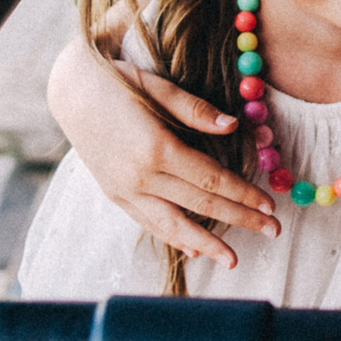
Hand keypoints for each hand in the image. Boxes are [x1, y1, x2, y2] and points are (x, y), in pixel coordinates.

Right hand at [48, 36, 283, 269]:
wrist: (68, 90)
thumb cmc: (117, 80)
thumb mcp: (158, 85)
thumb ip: (195, 111)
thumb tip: (233, 126)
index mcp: (156, 147)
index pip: (212, 179)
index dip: (243, 194)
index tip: (270, 206)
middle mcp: (141, 176)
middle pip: (200, 205)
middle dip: (239, 219)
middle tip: (272, 232)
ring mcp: (124, 190)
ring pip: (173, 225)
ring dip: (207, 244)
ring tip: (234, 260)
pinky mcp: (113, 194)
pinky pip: (148, 223)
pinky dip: (172, 238)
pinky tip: (192, 249)